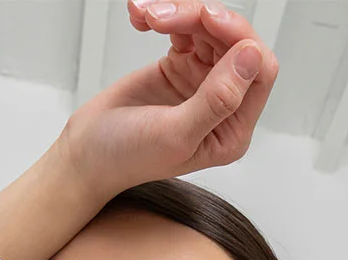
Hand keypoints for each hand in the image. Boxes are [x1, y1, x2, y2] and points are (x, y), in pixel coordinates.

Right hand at [60, 0, 278, 195]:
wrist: (88, 153)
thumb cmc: (128, 156)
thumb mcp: (175, 134)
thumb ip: (217, 100)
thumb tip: (251, 58)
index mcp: (232, 131)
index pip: (259, 74)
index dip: (240, 39)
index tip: (208, 20)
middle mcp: (224, 105)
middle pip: (233, 43)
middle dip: (201, 20)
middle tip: (164, 16)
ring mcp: (203, 84)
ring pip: (209, 30)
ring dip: (179, 14)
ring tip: (146, 15)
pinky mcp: (181, 66)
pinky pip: (185, 29)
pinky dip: (164, 16)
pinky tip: (140, 17)